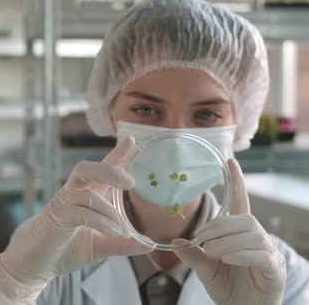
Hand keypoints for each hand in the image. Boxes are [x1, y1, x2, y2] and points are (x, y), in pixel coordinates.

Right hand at [0, 136, 152, 303]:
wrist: (37, 265)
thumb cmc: (65, 250)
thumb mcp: (100, 246)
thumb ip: (123, 244)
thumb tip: (150, 244)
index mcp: (85, 195)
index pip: (101, 170)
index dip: (116, 154)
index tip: (131, 139)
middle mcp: (73, 194)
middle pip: (87, 168)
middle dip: (109, 168)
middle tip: (130, 183)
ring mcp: (63, 203)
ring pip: (86, 192)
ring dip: (109, 210)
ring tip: (124, 230)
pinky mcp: (57, 217)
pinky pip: (82, 213)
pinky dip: (102, 222)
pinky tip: (114, 233)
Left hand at [173, 159, 285, 304]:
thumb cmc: (228, 288)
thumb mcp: (205, 270)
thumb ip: (193, 255)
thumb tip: (174, 241)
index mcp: (240, 235)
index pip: (240, 203)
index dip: (237, 182)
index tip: (230, 161)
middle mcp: (258, 240)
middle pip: (243, 219)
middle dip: (220, 225)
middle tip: (202, 237)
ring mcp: (269, 254)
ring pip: (252, 234)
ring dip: (228, 240)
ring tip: (212, 251)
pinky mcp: (275, 269)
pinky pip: (261, 255)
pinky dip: (242, 254)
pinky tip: (228, 259)